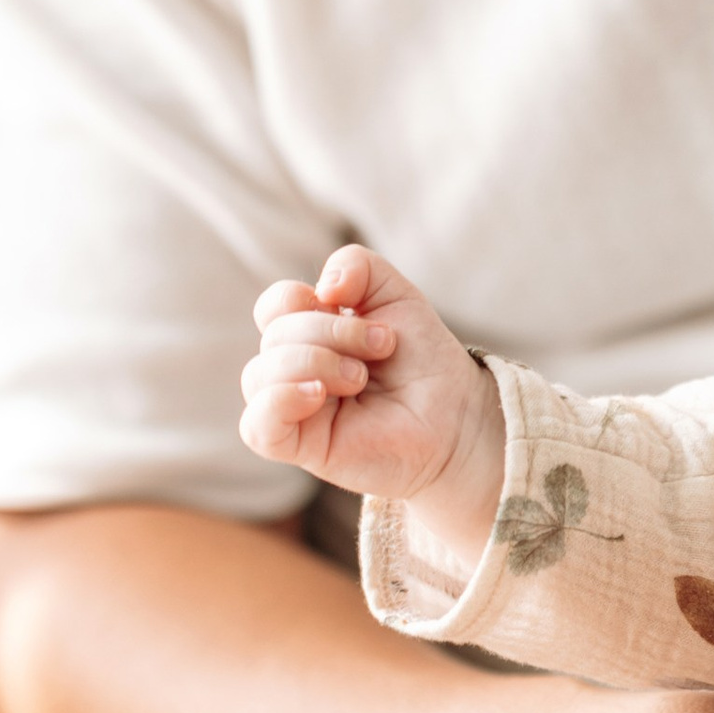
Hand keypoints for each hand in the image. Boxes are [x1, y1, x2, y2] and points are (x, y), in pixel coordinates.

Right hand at [241, 245, 501, 564]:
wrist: (456, 414)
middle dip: (333, 333)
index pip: (274, 306)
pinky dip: (280, 401)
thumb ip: (358, 265)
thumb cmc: (422, 359)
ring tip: (361, 378)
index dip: (303, 298)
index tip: (353, 309)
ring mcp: (292, 409)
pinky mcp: (300, 446)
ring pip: (258, 376)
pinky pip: (257, 427)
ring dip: (317, 363)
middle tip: (383, 346)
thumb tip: (322, 287)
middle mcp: (292, 370)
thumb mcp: (396, 295)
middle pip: (274, 335)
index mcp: (307, 333)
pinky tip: (317, 394)